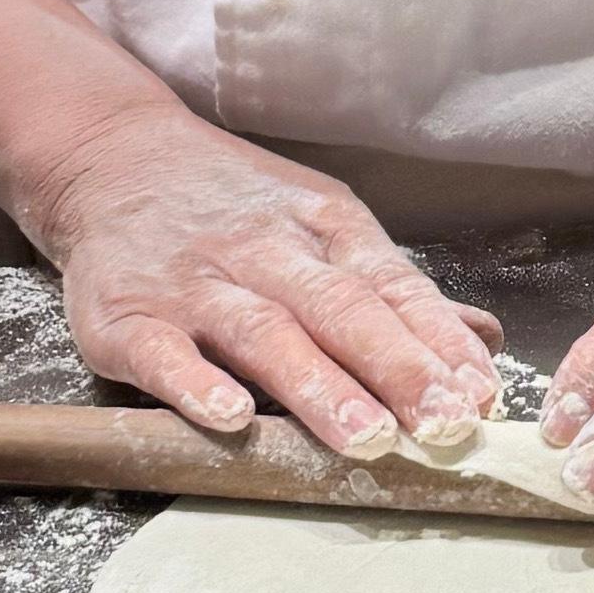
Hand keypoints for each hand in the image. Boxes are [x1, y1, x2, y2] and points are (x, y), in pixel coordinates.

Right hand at [31, 103, 500, 458]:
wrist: (111, 155)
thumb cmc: (232, 205)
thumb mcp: (322, 223)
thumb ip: (394, 289)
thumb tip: (482, 341)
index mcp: (322, 228)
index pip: (391, 287)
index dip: (437, 342)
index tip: (480, 394)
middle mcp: (263, 253)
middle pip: (339, 310)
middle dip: (396, 369)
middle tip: (443, 426)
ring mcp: (192, 286)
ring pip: (264, 334)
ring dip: (318, 387)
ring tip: (366, 438)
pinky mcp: (124, 317)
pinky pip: (162, 353)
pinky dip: (195, 384)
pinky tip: (230, 418)